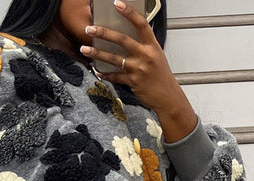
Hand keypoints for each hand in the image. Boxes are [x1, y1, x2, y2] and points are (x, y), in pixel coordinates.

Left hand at [80, 0, 186, 115]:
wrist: (168, 97)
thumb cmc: (161, 76)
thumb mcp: (156, 56)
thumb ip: (143, 46)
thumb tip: (128, 36)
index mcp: (152, 46)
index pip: (141, 24)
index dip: (129, 12)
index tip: (117, 4)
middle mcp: (145, 55)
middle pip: (122, 40)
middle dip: (103, 33)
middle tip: (90, 29)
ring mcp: (138, 69)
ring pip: (114, 59)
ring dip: (97, 54)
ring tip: (85, 50)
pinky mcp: (133, 82)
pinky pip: (115, 77)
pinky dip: (105, 74)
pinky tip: (98, 71)